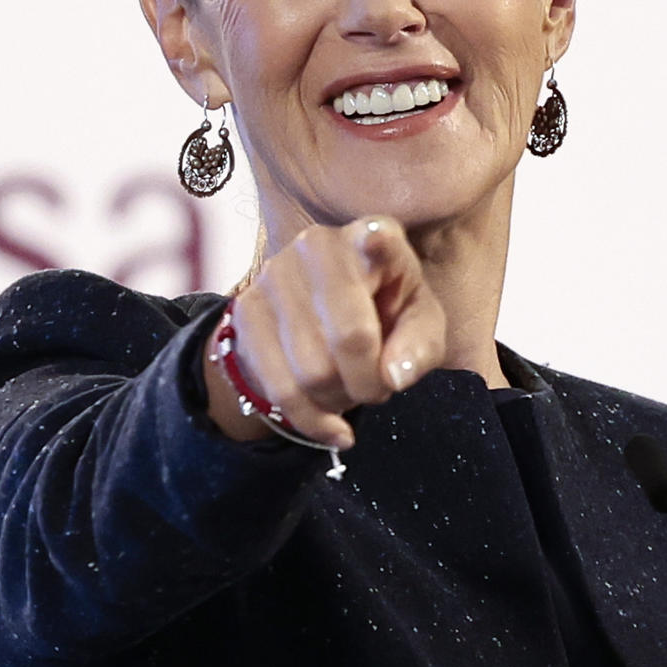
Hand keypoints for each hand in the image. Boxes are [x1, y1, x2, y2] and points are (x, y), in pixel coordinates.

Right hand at [202, 217, 446, 450]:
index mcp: (373, 238)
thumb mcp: (421, 327)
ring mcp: (274, 275)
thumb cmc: (387, 314)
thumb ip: (420, 347)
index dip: (376, 244)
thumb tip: (393, 375)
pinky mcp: (245, 310)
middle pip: (350, 337)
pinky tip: (331, 428)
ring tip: (350, 393)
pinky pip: (278, 387)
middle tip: (377, 390)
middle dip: (369, 383)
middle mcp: (317, 245)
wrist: (323, 317)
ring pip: (311, 371)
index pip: (376, 239)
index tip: (376, 240)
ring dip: (339, 400)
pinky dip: (311, 420)